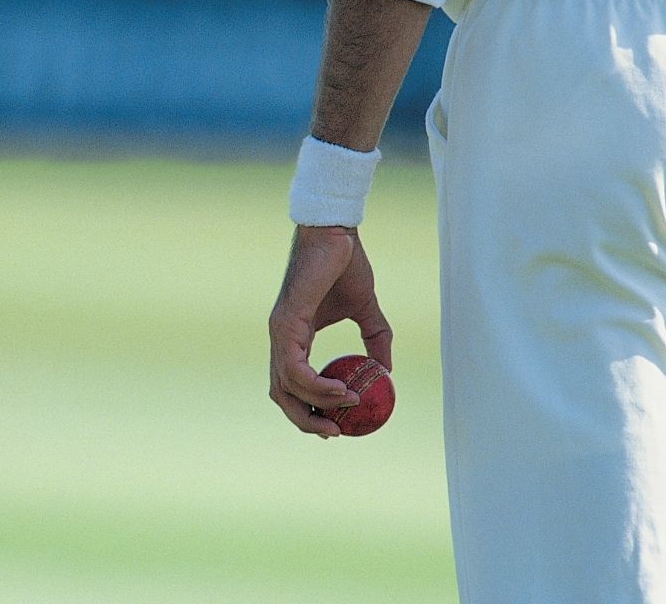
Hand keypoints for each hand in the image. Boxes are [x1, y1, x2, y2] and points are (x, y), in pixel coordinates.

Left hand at [268, 226, 393, 437]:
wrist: (336, 233)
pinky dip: (316, 386)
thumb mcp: (366, 308)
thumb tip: (386, 371)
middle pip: (281, 395)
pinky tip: (341, 389)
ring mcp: (279, 332)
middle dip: (305, 420)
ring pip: (287, 387)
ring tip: (350, 404)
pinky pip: (295, 369)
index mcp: (293, 336)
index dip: (309, 409)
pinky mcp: (284, 324)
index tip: (335, 424)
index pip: (291, 384)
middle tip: (337, 432)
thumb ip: (375, 338)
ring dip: (317, 404)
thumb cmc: (345, 264)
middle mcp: (280, 338)